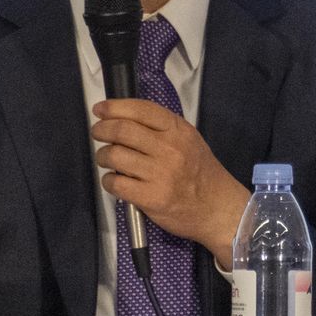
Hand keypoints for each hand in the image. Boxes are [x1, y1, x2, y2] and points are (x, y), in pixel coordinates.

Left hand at [92, 99, 249, 267]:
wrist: (217, 208)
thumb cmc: (200, 173)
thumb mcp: (189, 140)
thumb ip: (162, 128)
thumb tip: (123, 118)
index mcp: (179, 131)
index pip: (141, 110)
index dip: (114, 107)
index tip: (100, 110)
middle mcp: (170, 149)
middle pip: (122, 130)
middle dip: (102, 130)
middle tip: (98, 134)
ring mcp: (161, 174)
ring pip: (114, 156)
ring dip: (103, 156)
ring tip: (108, 160)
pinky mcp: (151, 197)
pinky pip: (116, 183)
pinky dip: (109, 181)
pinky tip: (115, 181)